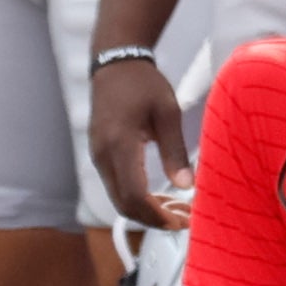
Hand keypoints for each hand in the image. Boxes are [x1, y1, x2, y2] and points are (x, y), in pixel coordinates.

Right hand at [90, 56, 191, 230]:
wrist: (115, 62)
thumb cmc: (142, 83)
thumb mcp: (167, 113)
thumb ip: (175, 151)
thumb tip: (187, 185)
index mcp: (120, 144)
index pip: (134, 196)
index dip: (156, 215)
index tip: (179, 222)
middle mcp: (103, 155)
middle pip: (123, 204)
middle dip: (152, 219)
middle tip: (182, 222)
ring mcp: (98, 156)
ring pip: (118, 198)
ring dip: (146, 211)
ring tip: (176, 211)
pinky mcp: (100, 155)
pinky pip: (116, 186)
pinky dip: (137, 198)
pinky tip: (160, 196)